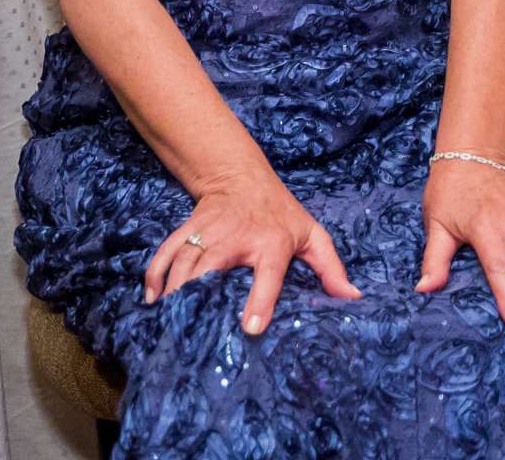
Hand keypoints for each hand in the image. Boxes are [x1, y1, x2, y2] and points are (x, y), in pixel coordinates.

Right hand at [143, 168, 361, 335]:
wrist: (241, 175)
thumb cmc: (280, 212)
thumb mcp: (311, 233)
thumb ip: (330, 266)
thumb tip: (352, 296)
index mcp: (272, 242)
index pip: (268, 274)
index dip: (260, 302)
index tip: (251, 329)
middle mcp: (237, 237)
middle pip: (213, 266)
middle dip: (199, 295)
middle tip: (192, 329)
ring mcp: (208, 232)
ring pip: (185, 261)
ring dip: (175, 290)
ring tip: (170, 321)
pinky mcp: (188, 230)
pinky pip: (166, 252)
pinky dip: (156, 274)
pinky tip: (152, 300)